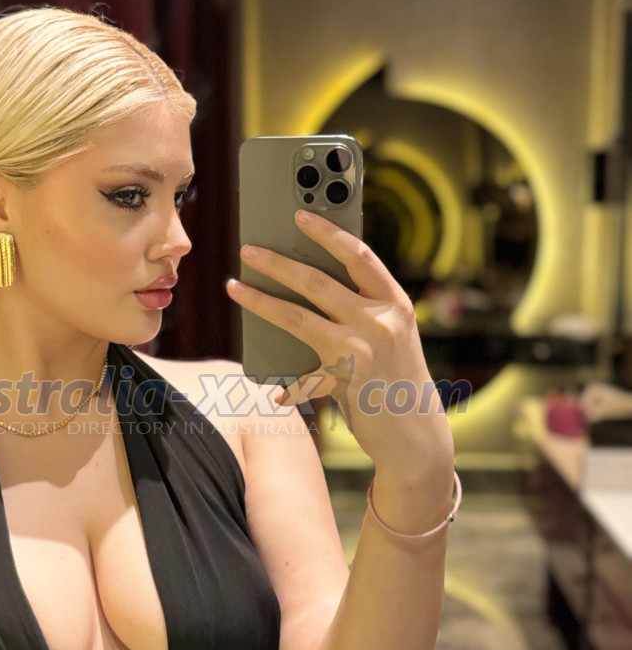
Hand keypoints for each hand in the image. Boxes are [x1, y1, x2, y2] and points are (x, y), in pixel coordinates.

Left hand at [227, 209, 453, 472]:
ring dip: (260, 300)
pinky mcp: (343, 381)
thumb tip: (308, 284)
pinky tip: (274, 390)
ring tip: (234, 287)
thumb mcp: (390, 336)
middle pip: (318, 281)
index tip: (300, 215)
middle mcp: (380, 321)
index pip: (358, 255)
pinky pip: (302, 376)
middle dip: (278, 262)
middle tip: (248, 249)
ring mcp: (361, 350)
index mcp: (394, 303)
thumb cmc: (397, 378)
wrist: (417, 434)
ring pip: (298, 316)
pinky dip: (287, 385)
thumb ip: (362, 310)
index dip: (328, 232)